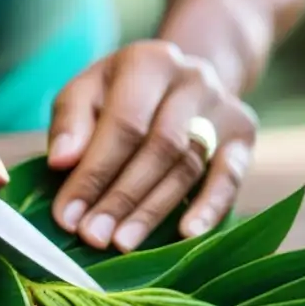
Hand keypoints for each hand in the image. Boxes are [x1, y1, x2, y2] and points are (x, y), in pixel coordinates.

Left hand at [47, 40, 256, 252]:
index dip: (94, 173)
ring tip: (122, 243)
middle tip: (94, 236)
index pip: (123, 124)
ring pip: (188, 166)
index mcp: (148, 62)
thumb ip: (70, 123)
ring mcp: (223, 106)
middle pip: (159, 146)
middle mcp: (192, 78)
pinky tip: (187, 234)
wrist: (181, 78)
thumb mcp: (86, 94)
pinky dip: (209, 207)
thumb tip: (61, 161)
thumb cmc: (120, 95)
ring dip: (153, 210)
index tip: (68, 215)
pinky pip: (231, 176)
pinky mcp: (243, 135)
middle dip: (122, 197)